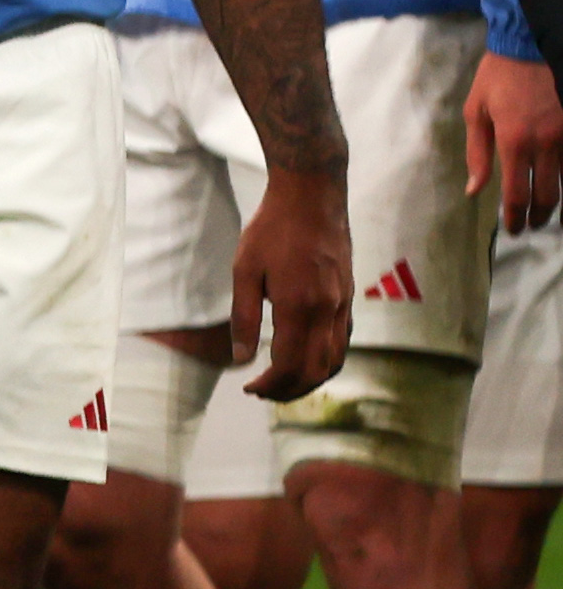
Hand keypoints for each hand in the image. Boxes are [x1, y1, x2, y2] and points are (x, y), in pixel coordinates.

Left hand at [232, 162, 353, 402]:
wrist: (313, 195)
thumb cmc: (272, 229)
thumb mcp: (244, 270)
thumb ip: (243, 317)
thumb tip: (241, 359)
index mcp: (299, 306)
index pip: (289, 364)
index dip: (270, 385)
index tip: (250, 389)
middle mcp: (328, 310)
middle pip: (316, 370)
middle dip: (290, 390)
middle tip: (263, 393)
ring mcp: (343, 304)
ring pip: (335, 359)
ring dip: (310, 380)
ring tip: (282, 384)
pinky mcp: (349, 296)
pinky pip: (343, 341)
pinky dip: (327, 360)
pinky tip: (305, 360)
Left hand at [468, 53, 562, 234]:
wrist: (532, 45)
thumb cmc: (498, 78)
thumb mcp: (476, 112)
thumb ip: (477, 154)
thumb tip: (474, 190)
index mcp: (515, 141)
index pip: (517, 194)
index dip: (515, 218)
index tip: (513, 230)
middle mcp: (547, 143)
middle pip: (549, 196)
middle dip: (540, 217)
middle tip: (532, 226)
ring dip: (560, 203)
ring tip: (550, 215)